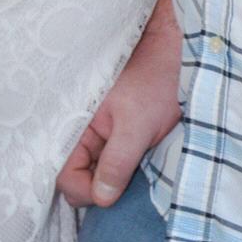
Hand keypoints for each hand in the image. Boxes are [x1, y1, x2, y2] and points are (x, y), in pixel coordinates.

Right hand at [56, 0, 182, 207]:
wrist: (174, 42)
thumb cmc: (156, 77)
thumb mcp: (139, 124)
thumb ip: (117, 163)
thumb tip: (101, 198)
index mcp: (76, 122)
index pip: (66, 177)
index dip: (89, 192)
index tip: (117, 192)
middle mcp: (78, 124)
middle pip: (76, 174)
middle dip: (100, 183)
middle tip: (129, 175)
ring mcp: (93, 123)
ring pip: (91, 166)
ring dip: (111, 172)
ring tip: (136, 160)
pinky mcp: (108, 121)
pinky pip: (104, 153)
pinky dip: (118, 160)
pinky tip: (136, 153)